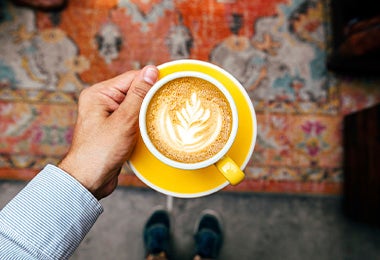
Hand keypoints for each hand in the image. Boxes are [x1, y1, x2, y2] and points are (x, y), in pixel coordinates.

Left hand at [58, 65, 158, 199]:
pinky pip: (133, 120)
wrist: (88, 181)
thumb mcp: (123, 120)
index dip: (151, 81)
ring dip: (147, 113)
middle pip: (134, 92)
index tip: (170, 84)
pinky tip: (152, 128)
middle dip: (150, 98)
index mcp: (98, 94)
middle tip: (167, 104)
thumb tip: (151, 71)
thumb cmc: (100, 151)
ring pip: (136, 107)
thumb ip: (138, 94)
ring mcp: (108, 117)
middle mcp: (102, 102)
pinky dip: (143, 124)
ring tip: (161, 117)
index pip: (131, 78)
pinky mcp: (115, 130)